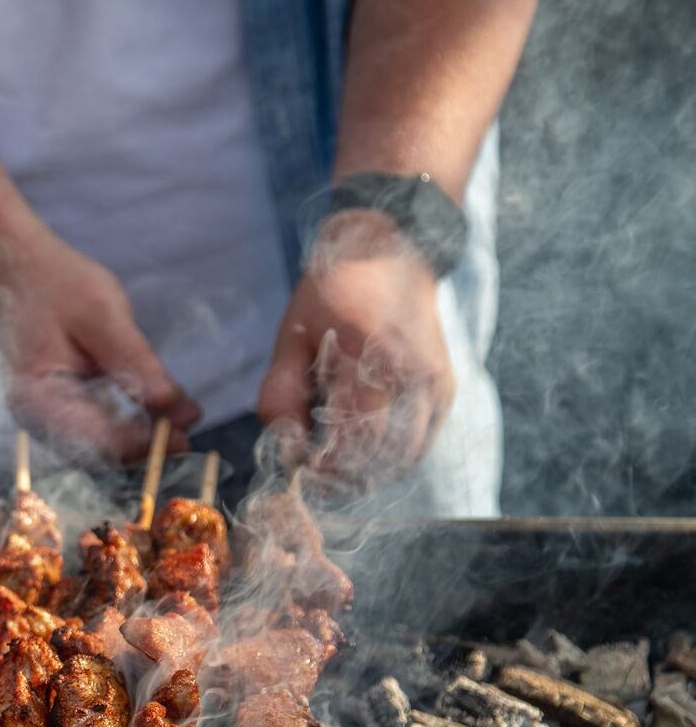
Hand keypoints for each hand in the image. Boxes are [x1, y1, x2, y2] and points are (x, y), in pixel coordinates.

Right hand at [0, 232, 201, 462]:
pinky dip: (132, 419)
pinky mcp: (62, 407)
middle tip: (191, 417)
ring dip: (146, 431)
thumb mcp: (102, 314)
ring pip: (105, 442)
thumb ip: (133, 360)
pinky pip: (100, 426)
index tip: (184, 435)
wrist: (21, 272)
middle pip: (102, 450)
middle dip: (150, 440)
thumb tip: (169, 403)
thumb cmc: (56, 285)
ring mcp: (49, 417)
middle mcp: (40, 419)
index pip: (98, 440)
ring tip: (187, 411)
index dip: (144, 442)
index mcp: (39, 400)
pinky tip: (162, 406)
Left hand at [258, 210, 454, 489]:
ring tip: (335, 458)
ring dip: (369, 472)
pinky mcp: (446, 389)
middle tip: (314, 472)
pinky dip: (391, 455)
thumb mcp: (292, 336)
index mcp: (373, 357)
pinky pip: (420, 443)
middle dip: (345, 478)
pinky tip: (361, 440)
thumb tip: (286, 449)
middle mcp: (416, 375)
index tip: (299, 467)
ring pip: (406, 460)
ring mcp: (437, 384)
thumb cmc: (333, 290)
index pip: (354, 442)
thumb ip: (281, 395)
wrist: (393, 247)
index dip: (324, 469)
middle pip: (384, 462)